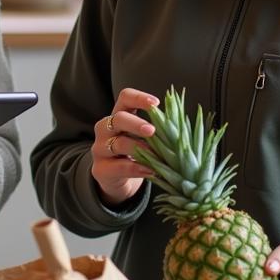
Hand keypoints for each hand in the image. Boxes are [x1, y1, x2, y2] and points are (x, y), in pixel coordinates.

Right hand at [91, 87, 158, 205]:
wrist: (116, 181)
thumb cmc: (134, 155)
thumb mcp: (142, 140)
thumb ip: (155, 132)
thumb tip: (179, 130)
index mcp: (118, 116)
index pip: (125, 98)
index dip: (139, 98)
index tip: (156, 103)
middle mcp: (105, 129)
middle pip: (118, 118)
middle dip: (136, 123)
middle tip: (152, 130)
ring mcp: (100, 149)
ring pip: (118, 143)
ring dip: (139, 148)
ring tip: (156, 155)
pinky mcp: (101, 169)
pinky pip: (119, 167)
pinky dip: (137, 168)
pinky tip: (151, 171)